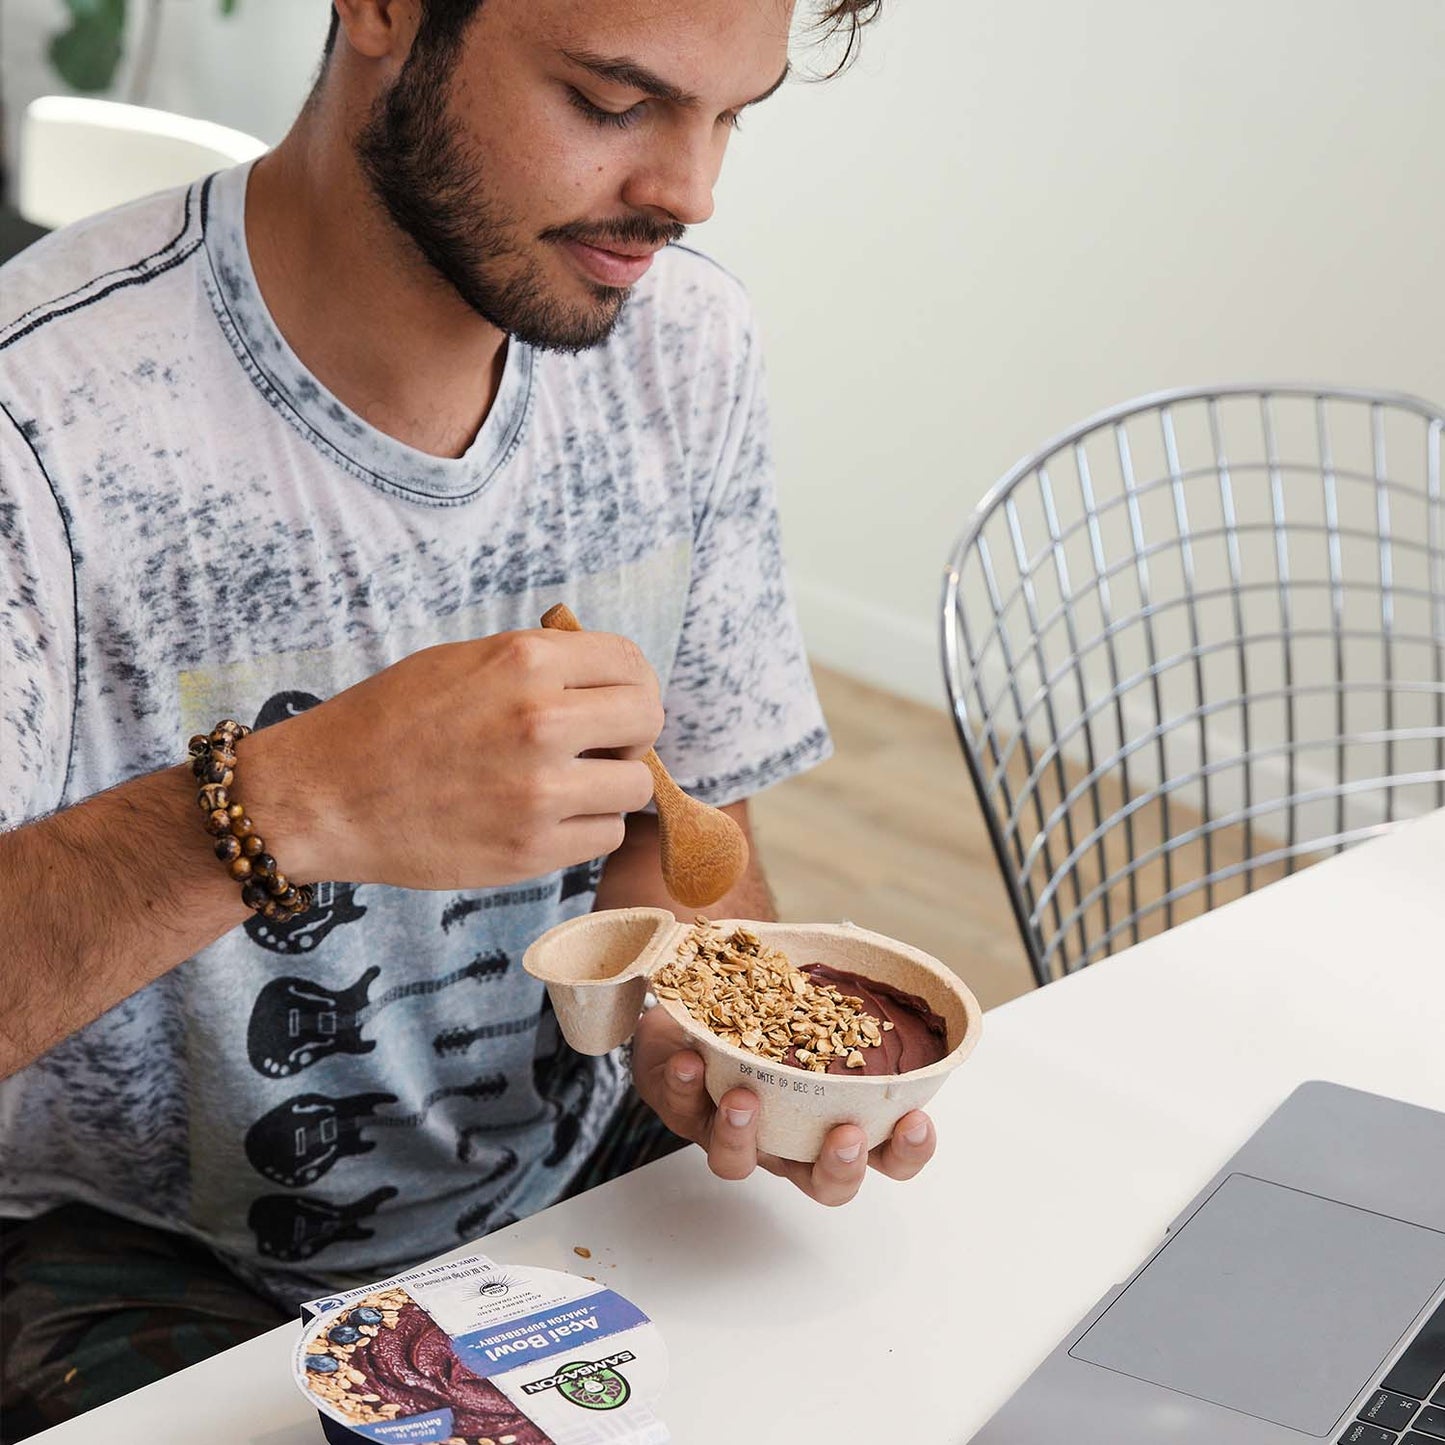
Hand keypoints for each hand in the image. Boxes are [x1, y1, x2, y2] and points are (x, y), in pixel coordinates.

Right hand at [239, 629, 661, 888]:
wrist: (324, 796)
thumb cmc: (390, 721)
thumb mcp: (464, 660)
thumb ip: (540, 664)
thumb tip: (608, 676)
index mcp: (526, 661)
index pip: (631, 663)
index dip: (628, 682)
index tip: (612, 700)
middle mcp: (542, 721)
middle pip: (648, 721)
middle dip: (630, 732)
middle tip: (599, 744)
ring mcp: (540, 791)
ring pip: (635, 786)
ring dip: (609, 786)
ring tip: (565, 785)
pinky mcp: (532, 850)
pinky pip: (606, 835)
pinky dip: (586, 828)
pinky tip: (546, 818)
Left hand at [631, 1002, 935, 1204]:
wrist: (695, 1006)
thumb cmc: (767, 1008)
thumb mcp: (813, 997)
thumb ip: (841, 988)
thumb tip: (870, 948)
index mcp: (833, 1114)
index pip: (886, 1153)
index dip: (907, 1149)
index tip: (915, 1119)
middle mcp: (787, 1136)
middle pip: (823, 1184)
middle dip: (839, 1166)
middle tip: (845, 1134)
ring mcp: (733, 1130)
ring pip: (738, 1162)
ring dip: (743, 1134)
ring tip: (745, 1098)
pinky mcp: (683, 1110)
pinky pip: (681, 1108)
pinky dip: (684, 1086)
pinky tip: (688, 1061)